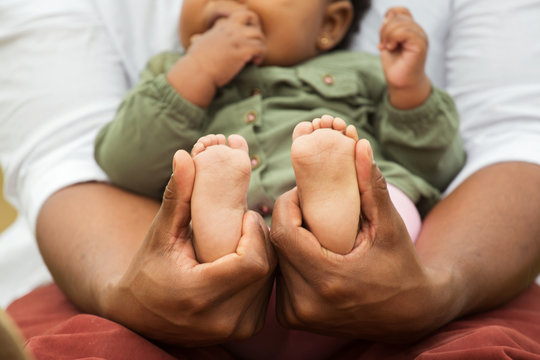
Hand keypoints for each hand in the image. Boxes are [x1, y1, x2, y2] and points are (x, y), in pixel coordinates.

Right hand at [101, 150, 275, 345]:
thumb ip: (176, 197)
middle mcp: (222, 320)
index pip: (252, 262)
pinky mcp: (244, 329)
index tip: (243, 215)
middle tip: (246, 222)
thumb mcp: (159, 234)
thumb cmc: (147, 271)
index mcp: (198, 296)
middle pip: (266, 269)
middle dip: (261, 239)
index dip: (254, 233)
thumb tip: (184, 155)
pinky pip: (267, 292)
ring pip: (271, 281)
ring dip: (264, 253)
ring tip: (244, 237)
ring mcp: (236, 329)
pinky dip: (262, 271)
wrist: (141, 318)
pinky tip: (246, 256)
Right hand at [186, 9, 265, 87]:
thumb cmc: (195, 63)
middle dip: (257, 31)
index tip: (248, 36)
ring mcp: (236, 40)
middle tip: (255, 45)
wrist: (197, 72)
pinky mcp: (241, 52)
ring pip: (258, 35)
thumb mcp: (197, 44)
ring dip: (260, 46)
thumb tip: (194, 40)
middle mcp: (230, 30)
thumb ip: (200, 39)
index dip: (248, 23)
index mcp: (221, 27)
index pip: (240, 15)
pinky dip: (261, 55)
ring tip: (256, 57)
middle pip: (252, 19)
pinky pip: (260, 48)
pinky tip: (255, 62)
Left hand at [270, 140, 454, 341]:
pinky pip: (279, 278)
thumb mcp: (390, 226)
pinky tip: (310, 253)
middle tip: (309, 208)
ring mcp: (297, 315)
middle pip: (277, 246)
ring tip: (313, 231)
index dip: (288, 205)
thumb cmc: (401, 266)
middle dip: (289, 220)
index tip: (305, 194)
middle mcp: (305, 303)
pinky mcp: (292, 319)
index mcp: (328, 280)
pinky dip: (289, 261)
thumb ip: (371, 186)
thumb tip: (358, 145)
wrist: (409, 315)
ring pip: (275, 262)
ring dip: (288, 240)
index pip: (284, 232)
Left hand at [378, 7, 430, 108]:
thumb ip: (387, 30)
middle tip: (383, 45)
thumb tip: (386, 18)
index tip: (383, 36)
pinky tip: (391, 48)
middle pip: (397, 16)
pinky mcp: (420, 45)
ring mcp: (420, 37)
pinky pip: (405, 31)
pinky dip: (393, 38)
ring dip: (387, 35)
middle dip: (384, 30)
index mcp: (411, 29)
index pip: (400, 11)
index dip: (388, 19)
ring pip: (400, 22)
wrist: (401, 83)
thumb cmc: (395, 65)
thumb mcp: (387, 43)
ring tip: (387, 47)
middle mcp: (418, 31)